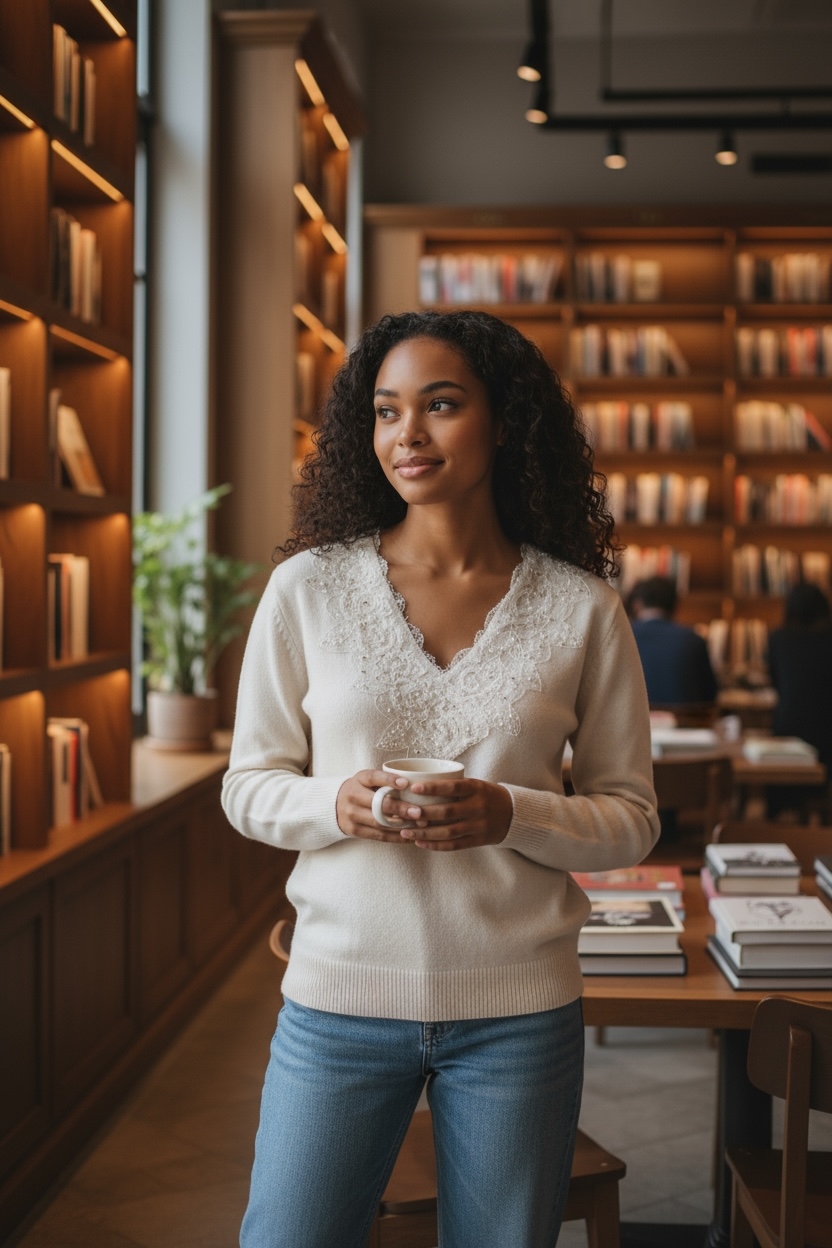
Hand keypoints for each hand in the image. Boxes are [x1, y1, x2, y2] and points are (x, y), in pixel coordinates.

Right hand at [336, 769, 427, 842]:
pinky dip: (397, 837)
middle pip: (378, 804)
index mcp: (359, 779)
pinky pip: (379, 836)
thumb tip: (417, 787)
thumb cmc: (361, 789)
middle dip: (400, 809)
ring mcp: (352, 815)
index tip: (406, 783)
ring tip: (420, 825)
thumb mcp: (368, 780)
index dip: (389, 780)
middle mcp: (353, 796)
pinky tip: (411, 835)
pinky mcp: (354, 831)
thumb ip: (386, 782)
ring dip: (402, 825)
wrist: (334, 805)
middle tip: (419, 812)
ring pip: (380, 823)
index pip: (373, 777)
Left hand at [392, 777, 512, 851]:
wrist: (513, 814)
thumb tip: (419, 783)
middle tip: (403, 814)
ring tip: (406, 832)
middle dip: (423, 814)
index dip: (432, 788)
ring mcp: (479, 825)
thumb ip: (453, 786)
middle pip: (447, 812)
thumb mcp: (475, 784)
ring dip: (425, 833)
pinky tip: (420, 843)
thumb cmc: (486, 795)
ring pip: (448, 832)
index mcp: (476, 789)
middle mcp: (478, 807)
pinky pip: (454, 845)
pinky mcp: (478, 840)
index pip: (452, 787)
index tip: (413, 788)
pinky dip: (436, 845)